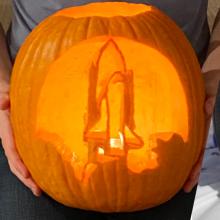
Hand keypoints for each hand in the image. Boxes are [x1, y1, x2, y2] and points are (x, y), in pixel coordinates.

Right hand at [0, 82, 40, 195]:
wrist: (7, 96)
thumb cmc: (7, 94)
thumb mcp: (4, 93)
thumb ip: (3, 97)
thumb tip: (3, 102)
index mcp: (6, 131)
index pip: (11, 150)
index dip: (19, 163)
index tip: (28, 175)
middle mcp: (9, 140)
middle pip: (15, 163)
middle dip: (25, 178)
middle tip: (37, 190)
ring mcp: (15, 143)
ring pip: (19, 164)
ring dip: (28, 178)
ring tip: (39, 190)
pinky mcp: (21, 143)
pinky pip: (24, 158)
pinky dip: (31, 169)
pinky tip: (39, 176)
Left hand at [183, 68, 219, 192]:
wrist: (204, 79)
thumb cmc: (207, 84)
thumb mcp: (211, 89)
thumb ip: (211, 98)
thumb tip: (208, 107)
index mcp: (203, 126)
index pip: (199, 150)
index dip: (196, 166)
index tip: (191, 179)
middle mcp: (197, 130)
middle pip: (194, 155)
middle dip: (190, 171)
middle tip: (184, 187)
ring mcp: (191, 128)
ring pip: (188, 149)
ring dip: (184, 164)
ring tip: (177, 180)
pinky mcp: (185, 122)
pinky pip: (182, 137)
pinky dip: (177, 149)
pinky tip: (170, 157)